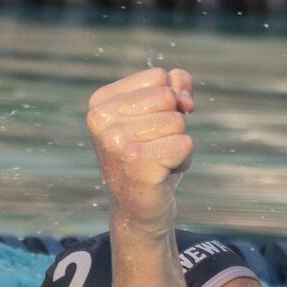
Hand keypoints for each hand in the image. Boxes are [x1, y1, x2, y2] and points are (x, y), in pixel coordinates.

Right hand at [86, 68, 195, 232]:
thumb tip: (183, 91)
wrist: (140, 209)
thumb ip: (175, 88)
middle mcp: (101, 118)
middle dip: (174, 125)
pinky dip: (183, 160)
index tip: (152, 128)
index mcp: (101, 101)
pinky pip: (184, 144)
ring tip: (158, 162)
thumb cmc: (153, 159)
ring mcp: (116, 140)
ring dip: (179, 145)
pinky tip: (163, 173)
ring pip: (178, 122)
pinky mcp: (136, 161)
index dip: (171, 101)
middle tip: (155, 148)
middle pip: (169, 98)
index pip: (159, 77)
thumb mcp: (162, 116)